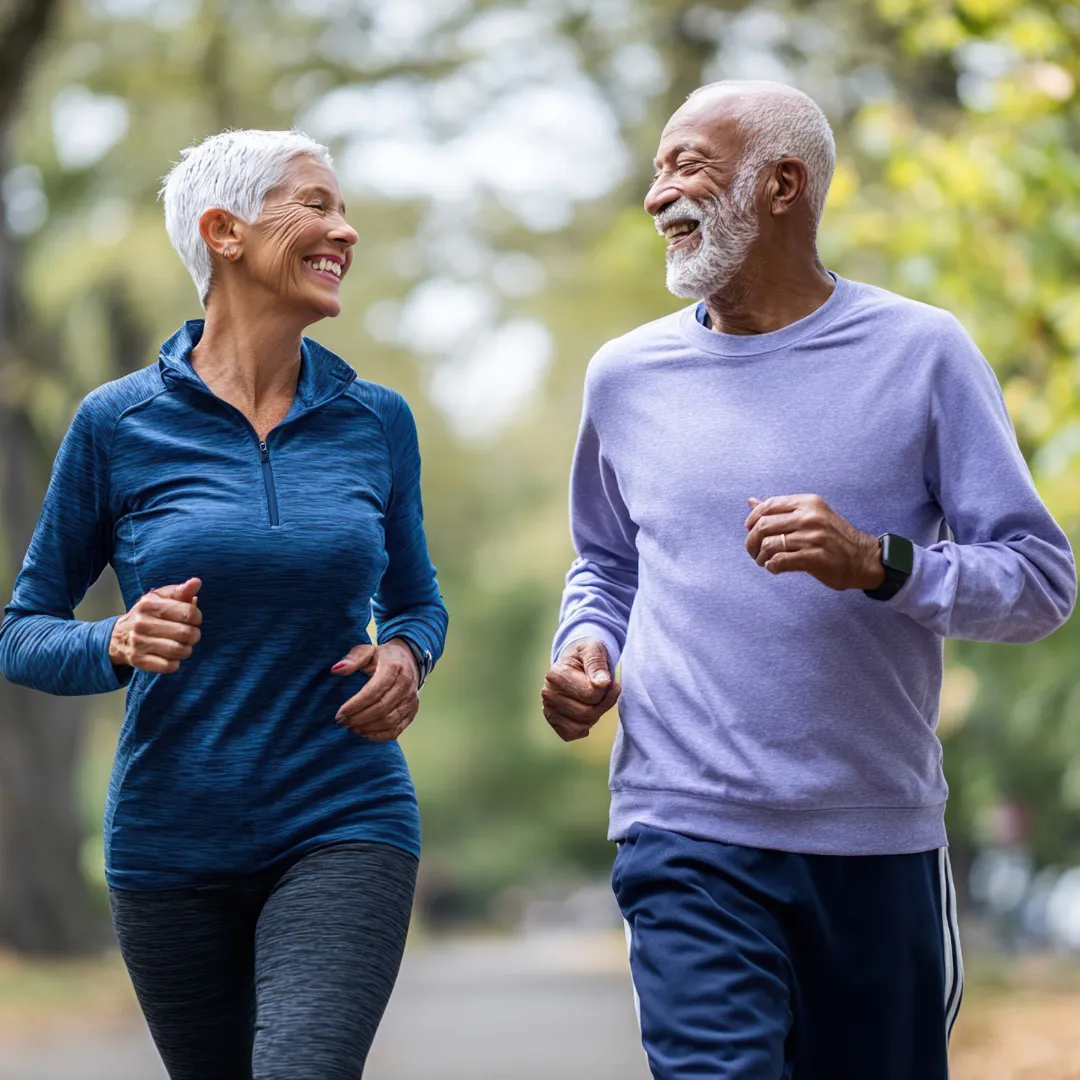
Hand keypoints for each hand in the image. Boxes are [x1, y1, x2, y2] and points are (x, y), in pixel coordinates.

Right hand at [109, 577, 202, 673]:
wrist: (118, 636)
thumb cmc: (147, 615)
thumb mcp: (161, 598)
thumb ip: (181, 591)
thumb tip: (196, 582)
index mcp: (149, 604)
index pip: (187, 612)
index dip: (197, 617)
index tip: (194, 620)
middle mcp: (142, 623)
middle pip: (185, 633)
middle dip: (194, 635)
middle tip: (191, 635)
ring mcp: (139, 643)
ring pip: (178, 651)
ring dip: (187, 650)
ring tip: (183, 646)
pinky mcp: (138, 660)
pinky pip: (167, 666)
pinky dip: (175, 663)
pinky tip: (172, 657)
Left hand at [332, 638, 419, 740]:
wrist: (409, 660)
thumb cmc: (382, 657)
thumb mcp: (367, 651)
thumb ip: (352, 659)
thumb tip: (336, 670)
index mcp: (393, 668)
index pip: (374, 691)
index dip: (356, 705)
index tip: (340, 713)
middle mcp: (405, 685)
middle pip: (381, 708)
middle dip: (359, 718)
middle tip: (342, 722)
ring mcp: (411, 699)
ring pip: (389, 721)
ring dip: (368, 728)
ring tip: (351, 727)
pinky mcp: (412, 711)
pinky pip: (397, 729)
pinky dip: (381, 735)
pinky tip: (366, 733)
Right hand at [541, 639, 620, 741]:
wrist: (576, 661)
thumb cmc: (587, 655)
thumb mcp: (594, 650)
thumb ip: (598, 664)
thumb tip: (602, 683)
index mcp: (556, 675)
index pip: (592, 694)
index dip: (607, 689)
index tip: (606, 678)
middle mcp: (548, 693)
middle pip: (588, 713)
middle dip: (603, 703)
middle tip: (604, 689)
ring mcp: (548, 708)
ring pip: (582, 726)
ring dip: (596, 715)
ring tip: (594, 699)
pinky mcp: (552, 720)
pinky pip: (571, 734)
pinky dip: (583, 727)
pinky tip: (586, 712)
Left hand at [744, 495, 885, 590]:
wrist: (863, 559)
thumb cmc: (833, 538)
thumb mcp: (811, 515)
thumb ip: (781, 510)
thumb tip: (750, 501)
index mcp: (808, 502)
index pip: (768, 505)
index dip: (752, 519)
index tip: (749, 530)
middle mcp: (810, 517)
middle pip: (764, 525)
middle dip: (752, 541)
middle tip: (754, 551)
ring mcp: (813, 537)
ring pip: (769, 544)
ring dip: (761, 556)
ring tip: (764, 561)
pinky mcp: (814, 557)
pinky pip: (780, 560)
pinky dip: (771, 566)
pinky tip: (774, 568)